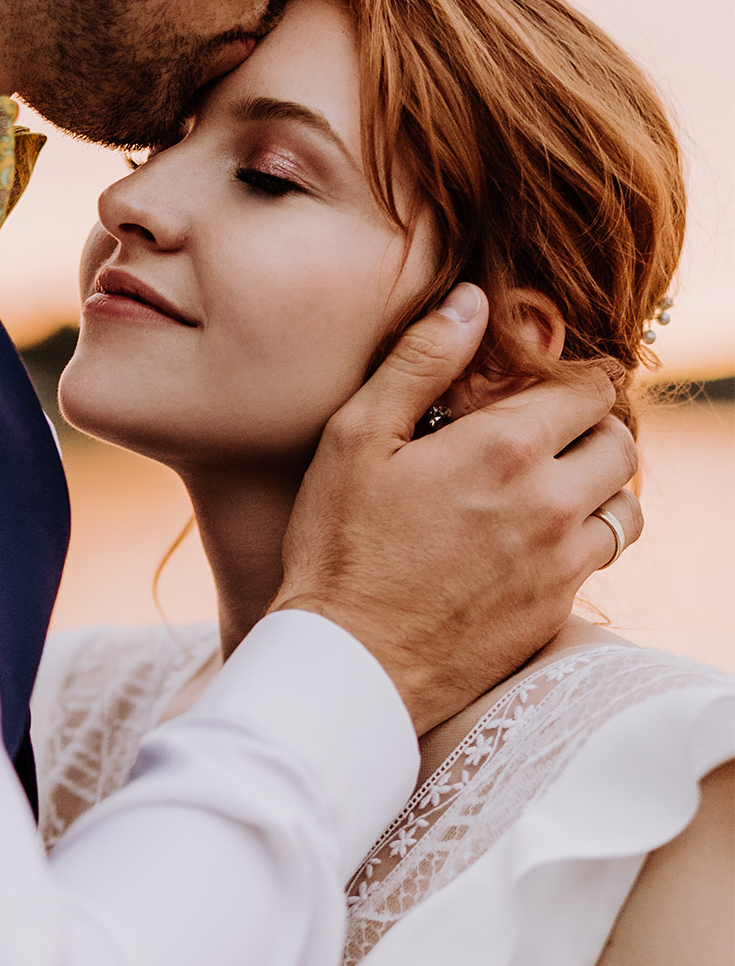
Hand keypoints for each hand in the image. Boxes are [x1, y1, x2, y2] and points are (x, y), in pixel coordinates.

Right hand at [272, 284, 640, 735]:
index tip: (549, 387)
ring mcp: (561, 564)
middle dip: (594, 428)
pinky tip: (538, 543)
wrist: (349, 664)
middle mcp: (551, 503)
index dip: (576, 379)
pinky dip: (585, 542)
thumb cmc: (339, 548)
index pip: (593, 388)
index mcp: (506, 448)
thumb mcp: (357, 438)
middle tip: (551, 434)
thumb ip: (420, 361)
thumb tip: (473, 301)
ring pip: (625, 507)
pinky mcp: (555, 612)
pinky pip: (600, 562)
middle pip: (621, 443)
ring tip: (553, 488)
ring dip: (600, 488)